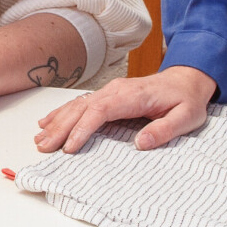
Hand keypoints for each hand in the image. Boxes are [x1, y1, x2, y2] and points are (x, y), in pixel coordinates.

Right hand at [32, 65, 215, 153]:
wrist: (187, 80)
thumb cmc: (186, 100)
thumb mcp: (187, 117)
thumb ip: (165, 129)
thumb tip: (141, 143)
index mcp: (133, 96)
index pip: (100, 111)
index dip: (82, 128)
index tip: (70, 147)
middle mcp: (116, 90)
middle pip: (82, 108)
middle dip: (60, 128)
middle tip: (44, 146)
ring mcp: (110, 91)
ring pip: (77, 105)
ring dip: (57, 122)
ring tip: (40, 138)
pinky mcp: (108, 95)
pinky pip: (81, 103)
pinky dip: (62, 113)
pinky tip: (48, 122)